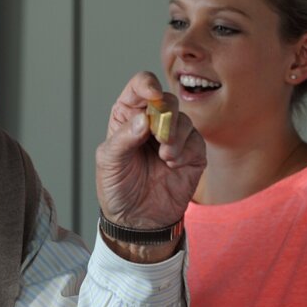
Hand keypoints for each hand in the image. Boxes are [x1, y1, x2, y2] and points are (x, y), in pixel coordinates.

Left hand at [95, 72, 205, 260]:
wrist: (137, 221)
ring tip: (164, 157)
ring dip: (175, 136)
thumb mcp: (109, 162)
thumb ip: (123, 138)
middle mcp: (152, 122)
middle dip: (165, 115)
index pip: (140, 86)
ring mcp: (173, 137)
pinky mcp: (191, 154)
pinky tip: (172, 165)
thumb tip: (143, 118)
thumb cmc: (118, 187)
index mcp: (128, 116)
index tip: (152, 97)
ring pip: (184, 119)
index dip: (147, 85)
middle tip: (159, 137)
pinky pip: (196, 141)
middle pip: (167, 99)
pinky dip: (185, 151)